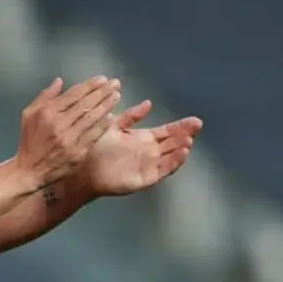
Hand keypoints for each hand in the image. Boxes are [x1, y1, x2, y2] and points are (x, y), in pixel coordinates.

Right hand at [14, 76, 122, 188]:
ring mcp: (70, 139)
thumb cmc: (30, 141)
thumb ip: (44, 96)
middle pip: (85, 104)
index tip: (102, 79)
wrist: (30, 171)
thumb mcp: (29, 115)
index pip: (73, 95)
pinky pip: (94, 135)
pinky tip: (111, 116)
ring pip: (92, 118)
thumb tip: (60, 81)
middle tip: (115, 84)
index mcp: (47, 113)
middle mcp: (60, 124)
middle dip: (102, 92)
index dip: (89, 86)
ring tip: (116, 96)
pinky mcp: (78, 152)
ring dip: (106, 106)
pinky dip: (103, 125)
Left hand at [78, 99, 202, 196]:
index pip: (166, 131)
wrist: (84, 169)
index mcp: (142, 138)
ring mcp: (148, 165)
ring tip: (189, 140)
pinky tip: (182, 154)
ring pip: (170, 156)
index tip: (194, 120)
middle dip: (185, 134)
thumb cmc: (96, 148)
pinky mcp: (146, 178)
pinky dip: (173, 163)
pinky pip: (163, 170)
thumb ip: (131, 116)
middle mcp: (148, 151)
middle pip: (172, 142)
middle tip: (198, 125)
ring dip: (181, 148)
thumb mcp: (114, 126)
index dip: (180, 126)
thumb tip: (148, 103)